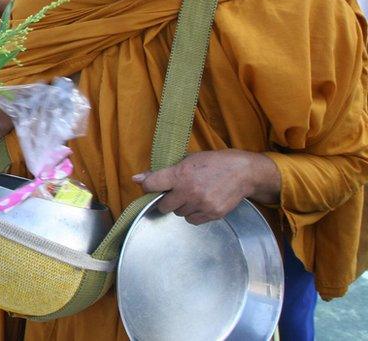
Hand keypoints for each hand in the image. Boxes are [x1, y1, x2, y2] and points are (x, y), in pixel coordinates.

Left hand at [133, 149, 280, 224]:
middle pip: (163, 206)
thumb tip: (137, 179)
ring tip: (193, 195)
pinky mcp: (212, 214)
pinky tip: (200, 203)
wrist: (243, 171)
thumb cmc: (213, 163)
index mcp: (180, 174)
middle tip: (176, 192)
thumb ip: (161, 172)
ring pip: (178, 214)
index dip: (148, 186)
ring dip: (181, 206)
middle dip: (166, 200)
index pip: (151, 185)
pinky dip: (193, 214)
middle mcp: (189, 191)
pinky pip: (192, 220)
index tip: (151, 187)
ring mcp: (201, 204)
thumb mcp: (187, 160)